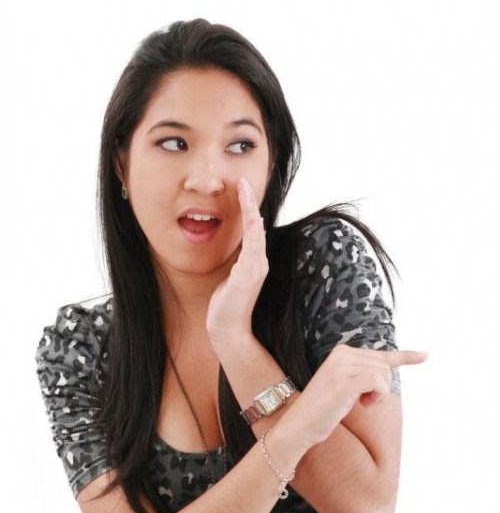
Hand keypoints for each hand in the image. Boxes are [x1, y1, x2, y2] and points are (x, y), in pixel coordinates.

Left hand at [206, 178, 267, 346]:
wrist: (228, 330)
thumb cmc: (227, 305)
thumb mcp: (231, 276)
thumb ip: (236, 261)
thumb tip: (234, 247)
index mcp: (255, 262)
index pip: (254, 229)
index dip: (249, 208)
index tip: (242, 189)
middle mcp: (259, 263)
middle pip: (257, 227)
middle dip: (250, 203)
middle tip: (244, 182)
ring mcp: (255, 270)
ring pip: (256, 235)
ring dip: (251, 212)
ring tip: (245, 193)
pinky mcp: (247, 278)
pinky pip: (252, 251)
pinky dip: (254, 235)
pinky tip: (253, 222)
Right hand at [285, 344, 426, 448]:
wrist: (299, 426)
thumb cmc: (323, 411)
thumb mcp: (344, 387)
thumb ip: (362, 375)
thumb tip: (386, 370)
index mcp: (341, 352)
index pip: (381, 354)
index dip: (406, 357)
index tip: (425, 355)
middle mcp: (342, 353)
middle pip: (385, 366)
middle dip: (382, 388)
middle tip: (364, 402)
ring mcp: (342, 365)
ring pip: (384, 374)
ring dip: (379, 395)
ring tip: (361, 404)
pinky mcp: (346, 380)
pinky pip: (378, 382)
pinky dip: (378, 396)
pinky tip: (364, 405)